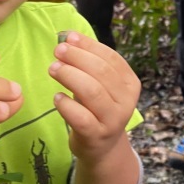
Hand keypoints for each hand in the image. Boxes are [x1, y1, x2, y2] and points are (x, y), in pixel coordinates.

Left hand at [49, 32, 140, 161]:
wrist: (101, 148)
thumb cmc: (97, 108)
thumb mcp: (100, 84)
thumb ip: (88, 62)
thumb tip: (67, 36)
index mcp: (130, 83)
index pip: (111, 58)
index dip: (89, 45)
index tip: (68, 37)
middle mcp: (126, 101)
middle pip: (101, 72)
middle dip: (77, 57)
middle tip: (58, 51)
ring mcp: (112, 120)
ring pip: (92, 92)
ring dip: (70, 76)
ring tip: (53, 69)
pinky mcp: (96, 136)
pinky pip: (80, 117)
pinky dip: (66, 104)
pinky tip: (57, 97)